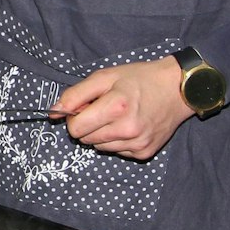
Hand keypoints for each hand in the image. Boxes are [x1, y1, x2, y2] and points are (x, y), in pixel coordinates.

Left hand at [55, 56, 190, 159]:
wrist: (176, 89)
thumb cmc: (139, 79)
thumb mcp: (104, 77)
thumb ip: (75, 95)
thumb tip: (53, 113)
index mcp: (115, 107)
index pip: (75, 129)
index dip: (75, 117)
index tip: (85, 107)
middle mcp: (127, 129)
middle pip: (86, 140)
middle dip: (88, 125)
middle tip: (104, 109)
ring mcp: (137, 143)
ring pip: (100, 147)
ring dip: (103, 134)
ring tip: (119, 116)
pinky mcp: (145, 153)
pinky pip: (117, 152)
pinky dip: (118, 141)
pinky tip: (130, 125)